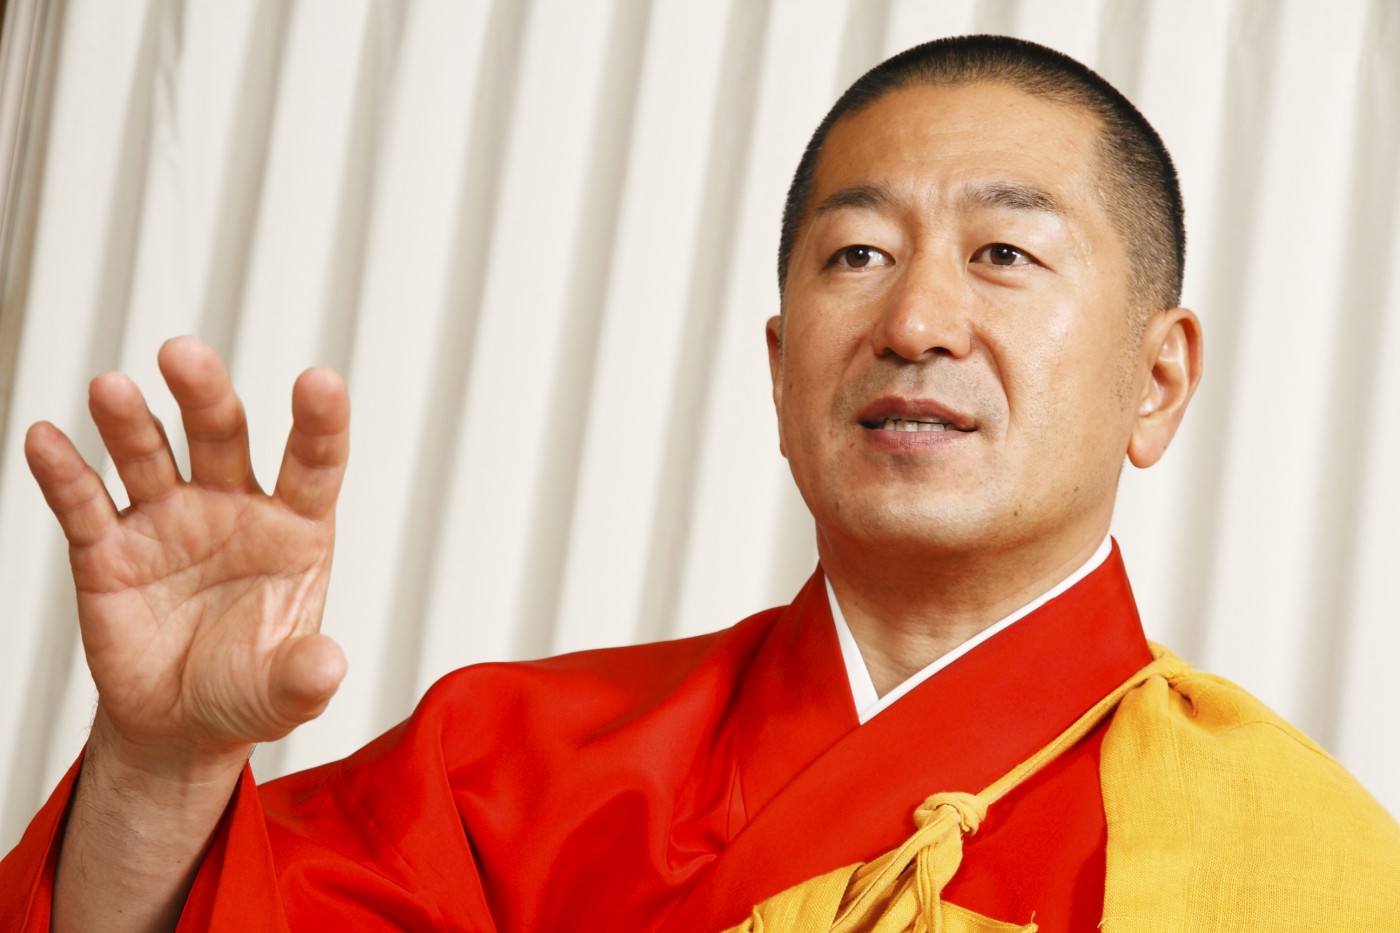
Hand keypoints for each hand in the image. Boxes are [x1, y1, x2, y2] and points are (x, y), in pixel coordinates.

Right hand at [24, 337, 349, 774]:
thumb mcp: (288, 693)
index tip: (320, 380)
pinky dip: (64, 472)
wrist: (182, 724)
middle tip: (183, 354)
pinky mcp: (108, 551)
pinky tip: (48, 439)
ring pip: (149, 455)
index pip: (313, 463)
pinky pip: (84, 504)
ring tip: (112, 389)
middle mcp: (232, 508)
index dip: (319, 422)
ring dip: (129, 422)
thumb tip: (328, 666)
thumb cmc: (250, 690)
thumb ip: (307, 675)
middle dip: (204, 395)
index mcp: (295, 529)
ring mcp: (169, 522)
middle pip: (222, 436)